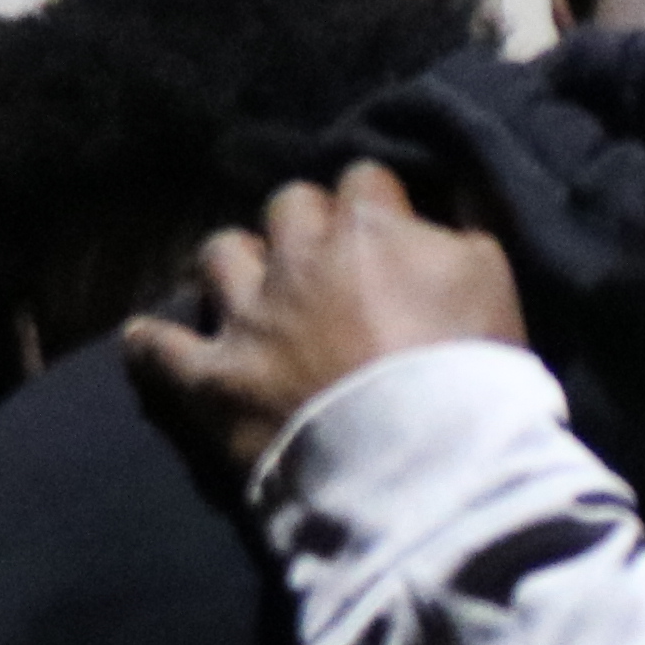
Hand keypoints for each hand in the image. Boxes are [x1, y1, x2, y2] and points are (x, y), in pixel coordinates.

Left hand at [123, 164, 527, 478]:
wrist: (422, 464)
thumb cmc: (470, 371)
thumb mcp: (494, 279)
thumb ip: (463, 228)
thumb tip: (445, 195)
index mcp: (367, 228)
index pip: (365, 180)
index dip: (379, 205)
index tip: (393, 232)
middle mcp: (297, 258)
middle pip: (288, 205)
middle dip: (308, 226)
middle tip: (331, 264)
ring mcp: (247, 317)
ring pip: (221, 254)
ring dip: (238, 266)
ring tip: (255, 291)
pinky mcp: (212, 380)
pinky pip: (160, 349)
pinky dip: (154, 343)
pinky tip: (150, 338)